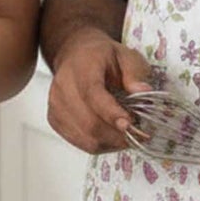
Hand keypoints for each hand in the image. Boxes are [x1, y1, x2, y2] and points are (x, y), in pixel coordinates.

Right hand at [46, 29, 151, 153]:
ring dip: (111, 142)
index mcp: (81, 67)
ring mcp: (56, 105)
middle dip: (117, 134)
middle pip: (89, 122)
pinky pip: (80, 142)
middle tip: (138, 132)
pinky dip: (100, 144)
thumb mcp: (125, 55)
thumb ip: (135, 73)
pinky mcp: (55, 120)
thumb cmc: (101, 57)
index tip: (130, 124)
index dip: (111, 114)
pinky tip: (111, 135)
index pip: (92, 95)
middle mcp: (63, 87)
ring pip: (86, 138)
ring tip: (126, 134)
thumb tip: (144, 91)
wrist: (75, 56)